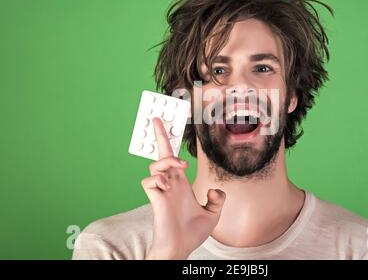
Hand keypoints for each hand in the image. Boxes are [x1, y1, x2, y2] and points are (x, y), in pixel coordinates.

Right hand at [141, 117, 225, 258]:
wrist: (181, 249)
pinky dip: (157, 179)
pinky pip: (149, 181)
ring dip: (166, 162)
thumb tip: (215, 189)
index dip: (169, 143)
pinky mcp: (156, 200)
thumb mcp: (213, 214)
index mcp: (181, 185)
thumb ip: (217, 200)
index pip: (174, 159)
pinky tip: (167, 187)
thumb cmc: (192, 233)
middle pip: (162, 155)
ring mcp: (162, 191)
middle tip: (158, 120)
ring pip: (155, 165)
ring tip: (179, 168)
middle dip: (160, 136)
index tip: (164, 124)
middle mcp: (170, 185)